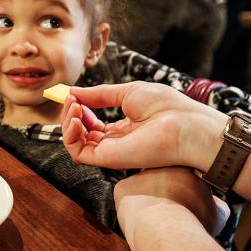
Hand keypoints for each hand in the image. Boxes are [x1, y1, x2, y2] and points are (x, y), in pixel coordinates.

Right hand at [61, 81, 226, 170]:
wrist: (183, 125)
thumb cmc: (165, 106)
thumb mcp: (127, 92)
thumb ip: (99, 94)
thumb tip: (74, 91)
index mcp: (124, 127)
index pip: (92, 122)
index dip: (80, 107)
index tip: (74, 94)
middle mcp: (115, 141)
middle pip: (81, 132)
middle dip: (71, 113)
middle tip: (72, 99)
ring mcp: (110, 151)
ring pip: (75, 142)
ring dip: (67, 122)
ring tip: (74, 107)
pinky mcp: (107, 159)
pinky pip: (78, 153)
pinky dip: (69, 136)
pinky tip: (76, 119)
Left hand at [115, 167, 230, 242]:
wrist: (167, 231)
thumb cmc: (194, 223)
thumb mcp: (217, 214)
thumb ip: (217, 205)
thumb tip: (216, 205)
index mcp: (185, 167)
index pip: (183, 175)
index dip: (185, 192)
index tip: (186, 205)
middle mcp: (161, 164)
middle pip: (161, 179)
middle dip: (165, 193)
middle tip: (171, 212)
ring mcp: (139, 174)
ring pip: (143, 188)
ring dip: (147, 200)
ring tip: (155, 219)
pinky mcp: (123, 187)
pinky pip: (126, 199)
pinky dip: (131, 210)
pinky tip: (140, 221)